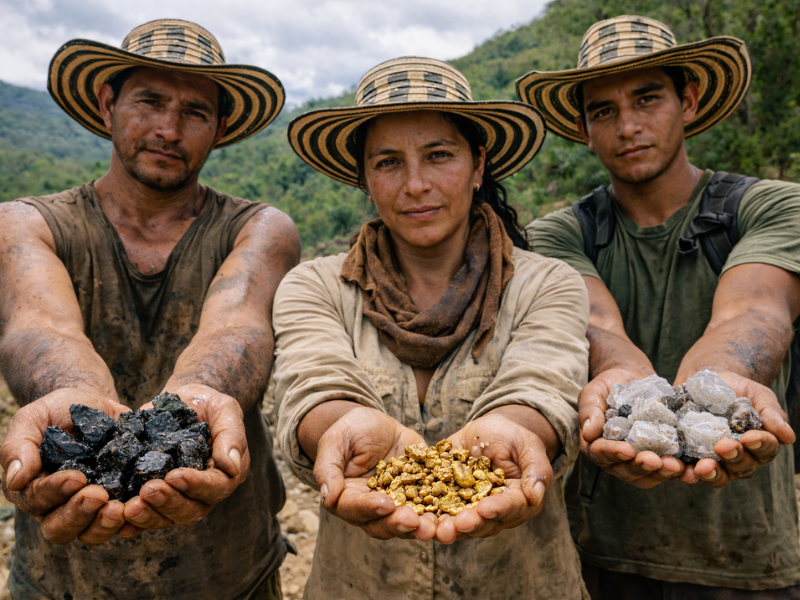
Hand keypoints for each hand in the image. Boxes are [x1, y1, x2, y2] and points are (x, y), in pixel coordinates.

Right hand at [0, 387, 132, 544]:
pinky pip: (125, 522)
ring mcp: (90, 507)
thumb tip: (16, 479)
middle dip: (79, 514)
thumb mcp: (32, 419)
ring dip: (104, 525)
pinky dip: (133, 520)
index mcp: (32, 489)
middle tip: (99, 495)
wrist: (93, 402)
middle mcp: (58, 505)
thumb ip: (18, 446)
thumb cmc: (57, 411)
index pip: (38, 501)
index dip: (55, 492)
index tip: (76, 478)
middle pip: (61, 528)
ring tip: (120, 508)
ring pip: (91, 533)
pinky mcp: (118, 500)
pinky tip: (141, 507)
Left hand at [125, 384, 249, 530]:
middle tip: (148, 490)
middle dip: (169, 503)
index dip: (196, 486)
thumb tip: (231, 466)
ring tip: (129, 506)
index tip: (175, 475)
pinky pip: (144, 515)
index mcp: (225, 475)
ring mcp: (177, 497)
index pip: (215, 488)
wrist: (184, 401)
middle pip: (190, 512)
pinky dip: (130, 521)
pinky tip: (117, 516)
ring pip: (166, 519)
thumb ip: (231, 436)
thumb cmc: (209, 404)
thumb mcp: (226, 410)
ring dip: (148, 515)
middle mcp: (203, 492)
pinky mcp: (154, 495)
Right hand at [313, 406, 437, 540]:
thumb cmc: (351, 430)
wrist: (376, 423)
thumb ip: (328, 467)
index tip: (385, 504)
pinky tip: (454, 511)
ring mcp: (399, 503)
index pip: (355, 509)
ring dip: (421, 526)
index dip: (370, 508)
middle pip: (383, 524)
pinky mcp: (421, 493)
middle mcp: (374, 508)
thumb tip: (327, 496)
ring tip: (434, 526)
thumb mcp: (336, 440)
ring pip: (408, 522)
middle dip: (399, 524)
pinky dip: (442, 511)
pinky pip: (432, 506)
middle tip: (414, 521)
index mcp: (348, 498)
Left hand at [434, 412, 552, 543]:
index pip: (509, 507)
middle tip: (454, 526)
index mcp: (519, 500)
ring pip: (459, 523)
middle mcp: (494, 511)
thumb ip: (536, 469)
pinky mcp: (448, 499)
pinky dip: (426, 514)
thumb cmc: (512, 436)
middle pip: (482, 522)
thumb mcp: (527, 445)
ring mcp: (470, 508)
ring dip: (446, 527)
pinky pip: (437, 509)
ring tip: (434, 528)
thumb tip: (536, 495)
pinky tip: (415, 515)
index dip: (497, 509)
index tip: (485, 509)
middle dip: (468, 524)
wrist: (487, 430)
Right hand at [579, 369, 684, 488]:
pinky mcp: (656, 458)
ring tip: (674, 465)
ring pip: (645, 476)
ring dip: (660, 473)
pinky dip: (675, 471)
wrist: (633, 379)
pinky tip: (686, 466)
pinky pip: (664, 471)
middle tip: (656, 460)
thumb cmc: (610, 384)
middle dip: (640, 467)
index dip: (613, 453)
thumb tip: (589, 433)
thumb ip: (590, 409)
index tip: (628, 450)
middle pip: (624, 470)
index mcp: (595, 443)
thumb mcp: (594, 391)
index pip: (600, 453)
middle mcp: (614, 457)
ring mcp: (635, 461)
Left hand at [680, 371, 793, 487]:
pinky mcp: (690, 458)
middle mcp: (739, 458)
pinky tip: (682, 470)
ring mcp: (715, 460)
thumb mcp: (757, 395)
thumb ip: (771, 413)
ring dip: (711, 473)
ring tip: (702, 467)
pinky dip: (686, 473)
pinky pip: (690, 471)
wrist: (703, 380)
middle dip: (734, 458)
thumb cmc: (736, 389)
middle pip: (742, 467)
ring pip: (718, 476)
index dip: (759, 446)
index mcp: (759, 444)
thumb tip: (788, 436)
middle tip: (723, 446)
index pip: (765, 450)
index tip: (750, 437)